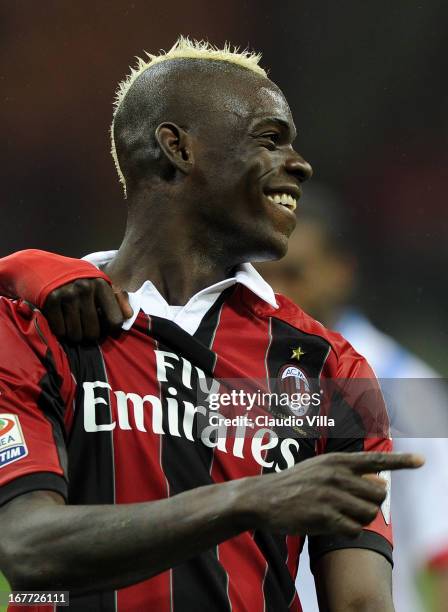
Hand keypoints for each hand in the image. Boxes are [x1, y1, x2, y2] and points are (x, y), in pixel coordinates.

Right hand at [43, 278, 132, 342]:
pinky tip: (61, 320)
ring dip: (75, 335)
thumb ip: (118, 299)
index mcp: (101, 284)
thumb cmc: (77, 279)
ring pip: (76, 334)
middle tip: (85, 328)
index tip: (104, 327)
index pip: (115, 320)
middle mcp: (86, 288)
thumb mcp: (99, 283)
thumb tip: (128, 315)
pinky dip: (61, 330)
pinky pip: (60, 330)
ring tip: (73, 325)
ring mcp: (67, 294)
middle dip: (90, 335)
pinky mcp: (51, 300)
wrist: (43, 266)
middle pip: (94, 332)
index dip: (110, 329)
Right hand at [247, 451, 423, 536]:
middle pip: (378, 496)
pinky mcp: (323, 516)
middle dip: (370, 505)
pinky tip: (331, 524)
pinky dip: (347, 530)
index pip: (376, 460)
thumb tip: (382, 486)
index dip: (401, 462)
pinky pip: (353, 530)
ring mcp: (330, 495)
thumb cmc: (295, 484)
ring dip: (359, 519)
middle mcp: (336, 474)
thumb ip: (349, 472)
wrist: (262, 498)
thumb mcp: (320, 468)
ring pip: (368, 514)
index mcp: (336, 460)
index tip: (422, 461)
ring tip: (339, 515)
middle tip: (350, 506)